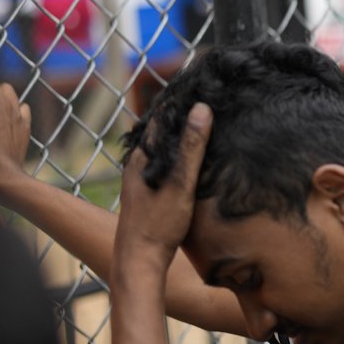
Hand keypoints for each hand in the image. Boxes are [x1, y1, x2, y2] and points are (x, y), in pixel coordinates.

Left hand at [115, 104, 211, 268]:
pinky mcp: (147, 192)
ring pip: (162, 148)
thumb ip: (192, 148)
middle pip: (161, 130)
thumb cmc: (158, 223)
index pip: (163, 115)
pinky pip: (164, 163)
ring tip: (202, 121)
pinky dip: (178, 154)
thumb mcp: (180, 184)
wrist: (139, 260)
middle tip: (206, 97)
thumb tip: (201, 108)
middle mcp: (138, 163)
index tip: (201, 83)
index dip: (181, 99)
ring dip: (180, 135)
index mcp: (143, 155)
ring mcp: (141, 178)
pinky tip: (190, 159)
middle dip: (181, 114)